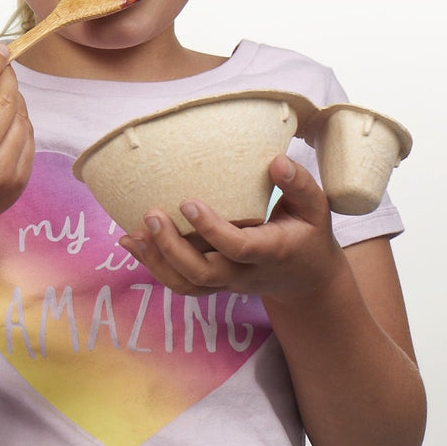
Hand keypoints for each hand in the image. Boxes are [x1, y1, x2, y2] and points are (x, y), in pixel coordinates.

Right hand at [0, 43, 33, 237]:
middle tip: (4, 67)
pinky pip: (29, 138)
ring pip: (20, 117)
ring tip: (1, 96)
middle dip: (7, 77)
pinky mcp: (17, 181)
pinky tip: (6, 121)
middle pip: (4, 100)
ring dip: (15, 98)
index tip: (0, 48)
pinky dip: (21, 122)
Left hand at [120, 154, 346, 301]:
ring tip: (132, 233)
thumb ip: (300, 185)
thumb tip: (275, 160)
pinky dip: (152, 265)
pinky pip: (179, 283)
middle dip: (172, 249)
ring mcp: (226, 282)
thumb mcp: (315, 210)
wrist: (305, 279)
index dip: (211, 229)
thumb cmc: (307, 235)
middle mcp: (244, 273)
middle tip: (151, 215)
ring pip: (186, 285)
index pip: (238, 248)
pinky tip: (130, 242)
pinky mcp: (213, 283)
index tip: (187, 203)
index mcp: (270, 252)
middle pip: (202, 273)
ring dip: (156, 262)